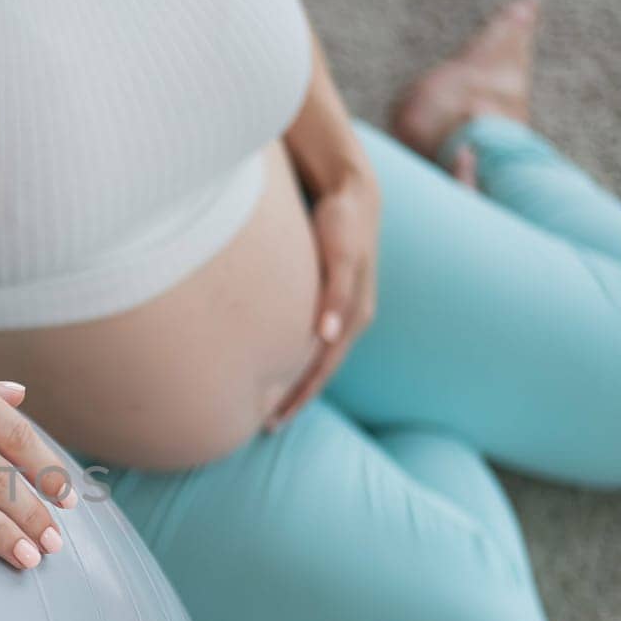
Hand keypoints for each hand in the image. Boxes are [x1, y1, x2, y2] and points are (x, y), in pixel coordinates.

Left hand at [266, 169, 380, 430]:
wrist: (352, 195)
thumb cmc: (342, 222)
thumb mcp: (341, 254)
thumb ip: (337, 292)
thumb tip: (327, 335)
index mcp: (354, 315)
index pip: (323, 368)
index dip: (299, 395)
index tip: (274, 419)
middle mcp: (351, 320)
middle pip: (320, 371)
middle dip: (295, 398)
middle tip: (266, 425)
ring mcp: (342, 312)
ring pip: (316, 358)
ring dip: (296, 383)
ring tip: (271, 405)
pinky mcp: (331, 301)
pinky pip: (313, 341)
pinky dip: (297, 360)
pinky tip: (278, 366)